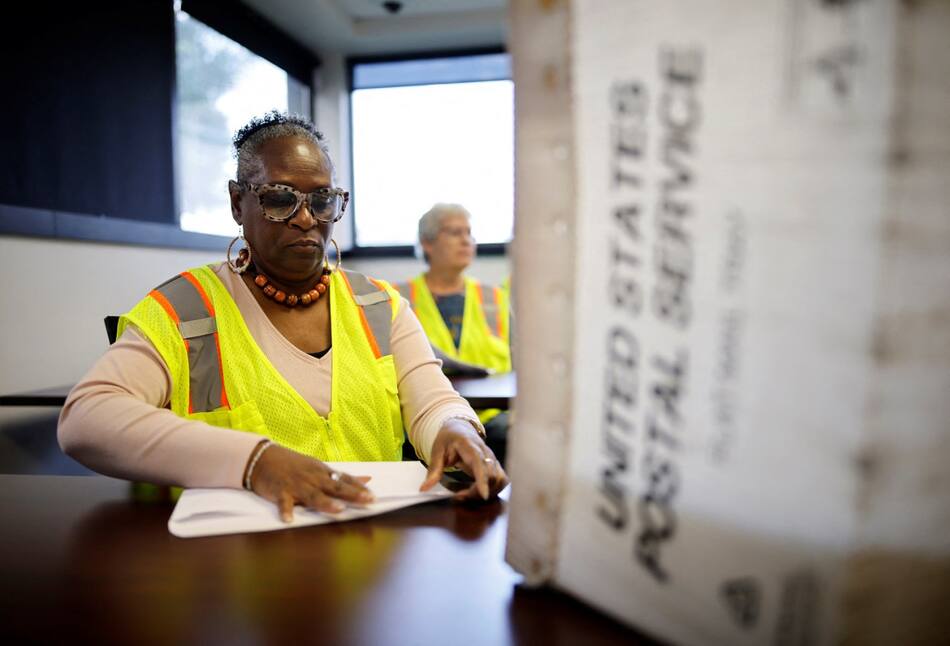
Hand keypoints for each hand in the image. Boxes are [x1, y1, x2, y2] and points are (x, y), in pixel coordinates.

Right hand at [249, 443, 374, 521]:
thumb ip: (342, 476)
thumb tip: (368, 478)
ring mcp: (296, 484)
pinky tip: (289, 520)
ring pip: (313, 495)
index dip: (359, 488)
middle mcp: (313, 478)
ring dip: (325, 502)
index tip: (373, 496)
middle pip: (335, 487)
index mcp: (322, 472)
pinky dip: (286, 511)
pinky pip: (283, 503)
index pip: (344, 479)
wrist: (263, 458)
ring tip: (338, 510)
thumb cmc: (293, 465)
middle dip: (352, 494)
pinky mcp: (280, 491)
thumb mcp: (319, 468)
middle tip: (367, 500)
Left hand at [419, 418, 508, 500]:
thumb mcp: (437, 451)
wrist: (459, 429)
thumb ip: (433, 470)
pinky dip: (491, 490)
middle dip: (477, 492)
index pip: (481, 464)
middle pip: (491, 476)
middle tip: (458, 496)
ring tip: (466, 494)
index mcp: (471, 446)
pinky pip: (500, 482)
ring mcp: (493, 459)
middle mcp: (486, 453)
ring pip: (499, 481)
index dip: (483, 480)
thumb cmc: (448, 439)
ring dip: (485, 492)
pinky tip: (476, 492)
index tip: (484, 495)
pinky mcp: (496, 466)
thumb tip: (424, 488)